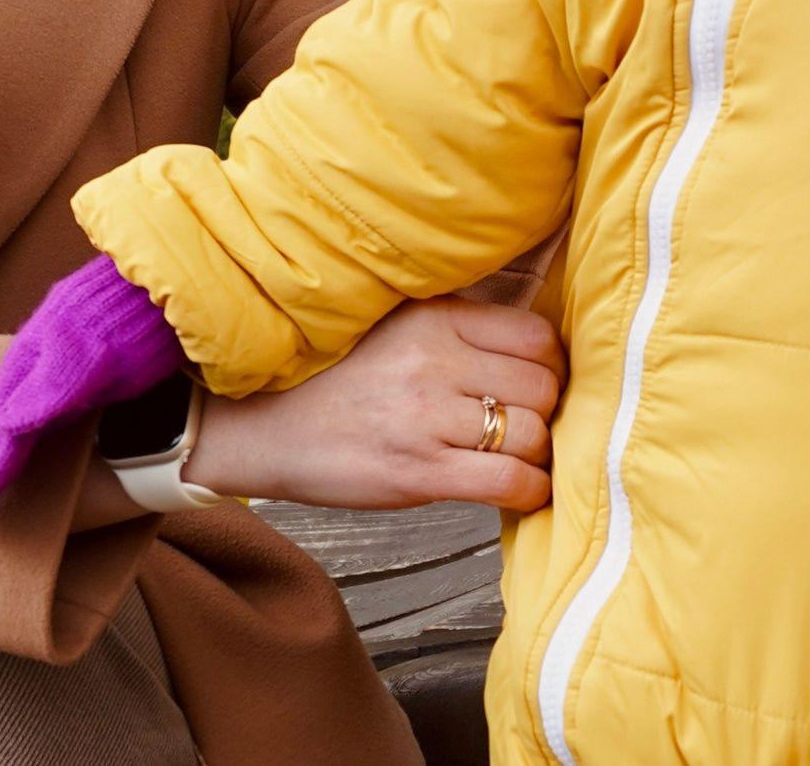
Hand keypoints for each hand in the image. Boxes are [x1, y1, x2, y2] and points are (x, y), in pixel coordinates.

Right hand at [0, 254, 184, 534]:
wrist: (161, 272)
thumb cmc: (134, 321)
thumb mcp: (96, 359)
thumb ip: (53, 389)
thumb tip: (7, 424)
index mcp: (31, 373)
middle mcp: (33, 366)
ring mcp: (52, 358)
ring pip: (6, 408)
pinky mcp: (72, 355)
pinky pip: (27, 395)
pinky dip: (8, 413)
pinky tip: (13, 414)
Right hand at [184, 296, 563, 511]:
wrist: (258, 426)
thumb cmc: (331, 378)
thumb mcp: (393, 324)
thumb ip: (456, 327)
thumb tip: (532, 348)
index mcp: (433, 318)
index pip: (536, 336)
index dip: (552, 365)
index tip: (541, 384)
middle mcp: (434, 361)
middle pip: (543, 386)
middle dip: (548, 411)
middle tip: (531, 426)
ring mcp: (426, 419)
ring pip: (533, 435)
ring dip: (538, 455)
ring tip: (520, 459)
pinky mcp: (417, 473)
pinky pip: (508, 482)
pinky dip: (529, 492)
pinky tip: (520, 492)